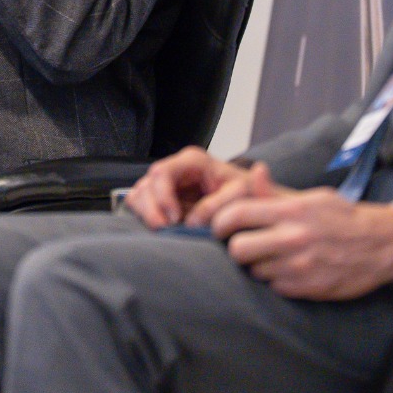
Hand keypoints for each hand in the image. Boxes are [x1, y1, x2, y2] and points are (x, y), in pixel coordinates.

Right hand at [125, 146, 262, 226]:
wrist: (253, 204)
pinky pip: (140, 204)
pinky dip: (144, 216)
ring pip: (139, 194)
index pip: (163, 173)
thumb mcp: (241, 194)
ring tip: (164, 231)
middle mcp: (176, 168)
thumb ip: (219, 204)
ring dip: (146, 214)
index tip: (174, 219)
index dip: (163, 196)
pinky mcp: (162, 199)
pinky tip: (161, 228)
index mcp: (193, 161)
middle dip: (151, 209)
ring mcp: (167, 184)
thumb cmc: (248, 194)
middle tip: (164, 229)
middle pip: (147, 184)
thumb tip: (192, 220)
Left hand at [214, 184, 392, 300]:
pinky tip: (288, 268)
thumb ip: (276, 192)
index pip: (236, 215)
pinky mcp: (307, 289)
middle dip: (236, 246)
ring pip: (254, 271)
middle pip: (237, 249)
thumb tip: (255, 172)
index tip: (222, 226)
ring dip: (257, 264)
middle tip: (244, 243)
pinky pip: (273, 286)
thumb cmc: (343, 217)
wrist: (382, 245)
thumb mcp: (312, 197)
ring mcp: (299, 267)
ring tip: (271, 255)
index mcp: (291, 211)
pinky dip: (275, 279)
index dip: (220, 222)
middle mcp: (293, 239)